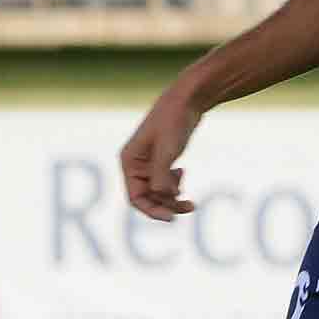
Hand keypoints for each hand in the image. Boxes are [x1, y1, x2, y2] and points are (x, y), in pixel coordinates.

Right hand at [119, 84, 201, 220]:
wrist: (187, 100)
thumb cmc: (173, 121)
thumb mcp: (167, 150)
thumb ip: (161, 175)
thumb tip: (163, 195)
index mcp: (129, 162)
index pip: (135, 197)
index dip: (152, 210)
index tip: (172, 218)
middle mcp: (135, 164)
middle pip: (148, 198)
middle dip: (167, 204)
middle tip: (190, 207)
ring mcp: (148, 163)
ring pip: (158, 192)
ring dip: (173, 197)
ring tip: (190, 197)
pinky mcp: (161, 160)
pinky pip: (165, 182)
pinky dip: (175, 184)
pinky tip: (182, 173)